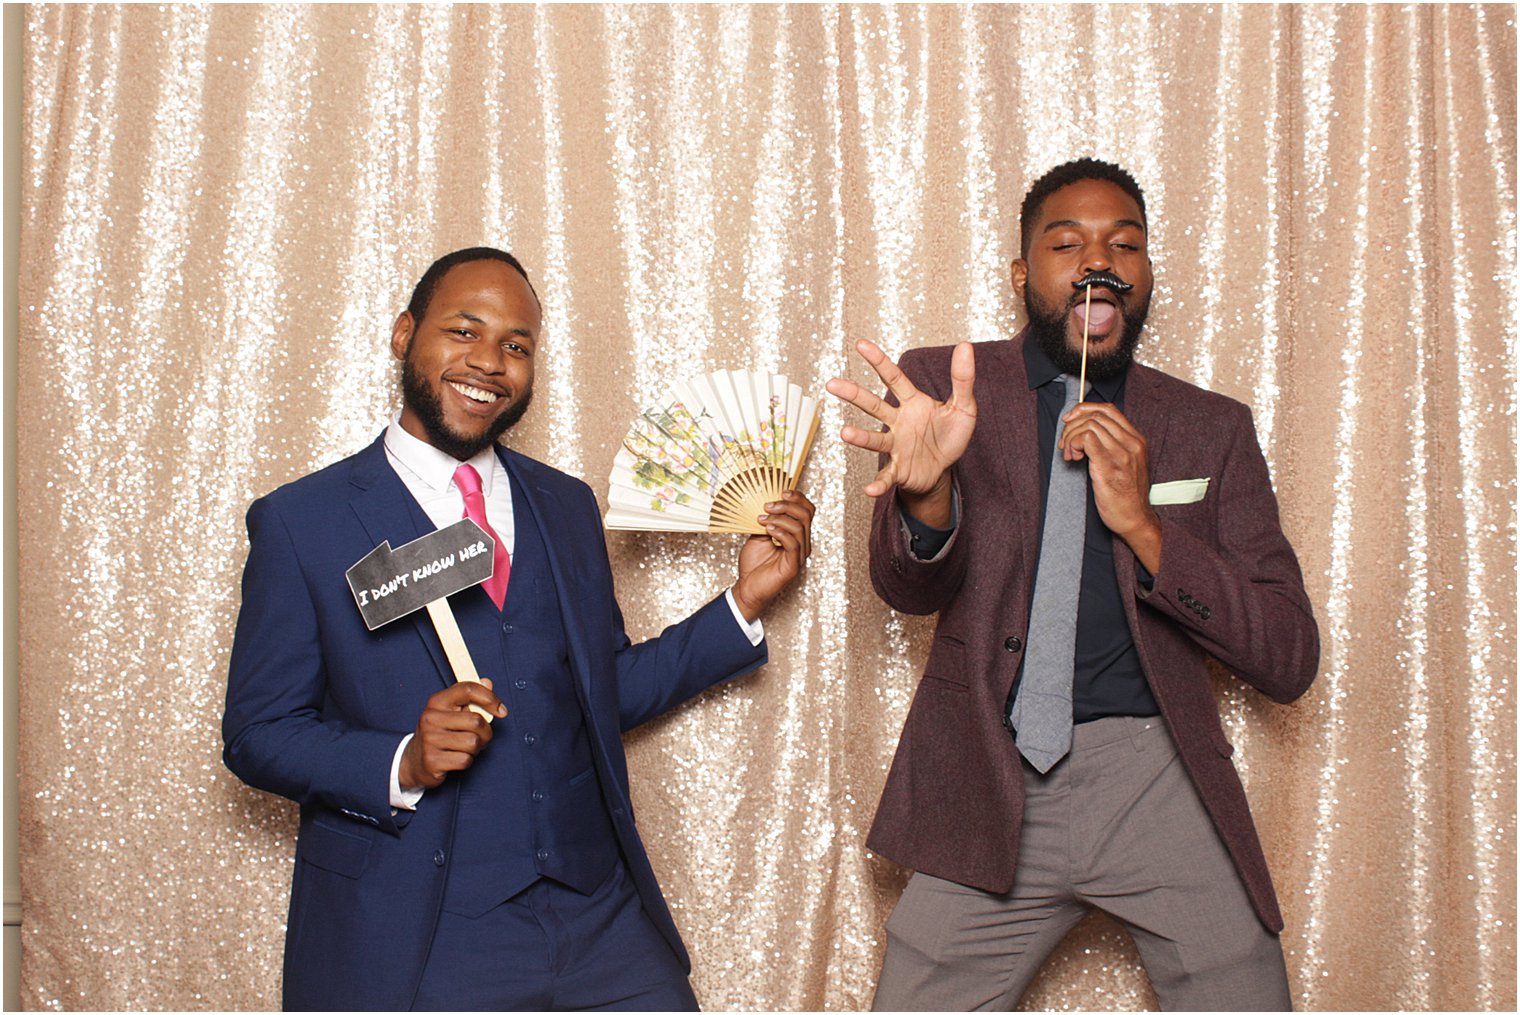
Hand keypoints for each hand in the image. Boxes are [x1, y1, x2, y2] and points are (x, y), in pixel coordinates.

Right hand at [397, 679, 506, 790]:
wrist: (414, 760)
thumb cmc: (439, 732)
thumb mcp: (450, 711)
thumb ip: (470, 697)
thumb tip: (487, 682)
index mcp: (437, 701)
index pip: (468, 689)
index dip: (490, 698)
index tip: (501, 710)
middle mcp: (431, 718)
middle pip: (476, 721)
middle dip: (486, 732)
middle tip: (481, 737)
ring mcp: (430, 740)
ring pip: (473, 743)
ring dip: (476, 748)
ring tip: (465, 747)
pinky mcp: (432, 761)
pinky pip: (465, 760)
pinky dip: (466, 761)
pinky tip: (456, 758)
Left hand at [730, 490, 816, 621]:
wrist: (747, 587)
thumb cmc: (754, 563)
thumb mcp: (759, 534)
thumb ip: (768, 520)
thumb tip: (767, 502)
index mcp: (798, 534)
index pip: (808, 510)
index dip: (798, 498)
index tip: (781, 491)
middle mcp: (803, 543)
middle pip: (806, 515)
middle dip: (787, 505)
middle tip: (768, 506)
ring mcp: (800, 555)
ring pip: (799, 527)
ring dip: (780, 518)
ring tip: (762, 520)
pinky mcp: (794, 566)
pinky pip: (793, 543)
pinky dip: (781, 532)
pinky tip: (768, 530)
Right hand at [826, 340, 975, 526]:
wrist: (944, 468)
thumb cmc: (950, 435)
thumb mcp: (964, 406)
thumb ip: (963, 379)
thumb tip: (965, 346)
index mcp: (912, 403)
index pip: (893, 378)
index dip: (878, 361)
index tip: (861, 345)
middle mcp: (898, 422)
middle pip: (873, 405)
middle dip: (853, 394)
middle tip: (832, 384)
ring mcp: (895, 446)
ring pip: (874, 440)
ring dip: (860, 437)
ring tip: (845, 433)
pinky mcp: (898, 469)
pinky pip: (886, 476)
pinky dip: (878, 484)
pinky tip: (870, 490)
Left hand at [1059, 402, 1161, 571]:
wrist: (1135, 520)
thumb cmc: (1126, 496)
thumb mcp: (1124, 464)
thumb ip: (1112, 445)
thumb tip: (1085, 432)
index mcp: (1136, 440)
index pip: (1108, 409)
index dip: (1084, 409)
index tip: (1070, 420)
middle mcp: (1132, 443)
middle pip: (1096, 415)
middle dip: (1072, 425)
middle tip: (1065, 444)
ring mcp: (1122, 454)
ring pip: (1089, 425)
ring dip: (1071, 436)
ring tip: (1070, 454)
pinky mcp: (1109, 466)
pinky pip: (1086, 439)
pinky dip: (1073, 444)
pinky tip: (1073, 458)